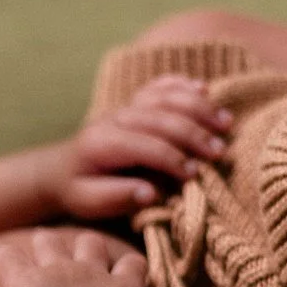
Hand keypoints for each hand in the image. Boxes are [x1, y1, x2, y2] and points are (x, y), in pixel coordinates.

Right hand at [0, 229, 147, 286]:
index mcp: (24, 282)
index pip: (6, 254)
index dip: (5, 259)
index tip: (8, 269)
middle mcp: (58, 269)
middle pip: (47, 240)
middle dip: (44, 244)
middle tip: (48, 259)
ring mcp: (94, 274)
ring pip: (90, 242)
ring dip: (88, 248)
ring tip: (89, 262)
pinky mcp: (125, 286)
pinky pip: (133, 262)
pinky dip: (131, 266)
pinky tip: (128, 276)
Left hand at [50, 75, 232, 218]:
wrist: (61, 168)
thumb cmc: (79, 189)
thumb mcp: (88, 202)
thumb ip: (117, 197)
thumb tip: (151, 192)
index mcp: (102, 143)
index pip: (144, 145)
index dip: (171, 158)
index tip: (194, 174)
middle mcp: (115, 119)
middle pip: (160, 117)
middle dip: (193, 133)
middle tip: (220, 152)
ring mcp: (126, 107)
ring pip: (164, 97)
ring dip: (198, 107)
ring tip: (226, 123)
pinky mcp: (134, 103)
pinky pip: (159, 85)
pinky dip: (182, 84)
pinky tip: (204, 88)